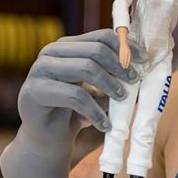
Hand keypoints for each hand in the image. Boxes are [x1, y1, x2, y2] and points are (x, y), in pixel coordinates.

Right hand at [0, 29, 135, 177]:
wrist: (46, 140)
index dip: (125, 48)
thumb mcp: (96, 90)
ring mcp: (39, 70)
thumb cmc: (74, 112)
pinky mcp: (34, 91)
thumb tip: (143, 65)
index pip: (100, 37)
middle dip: (119, 66)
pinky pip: (75, 96)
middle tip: (134, 81)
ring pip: (86, 68)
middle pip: (95, 50)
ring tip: (122, 99)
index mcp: (66, 47)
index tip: (143, 60)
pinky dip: (95, 111)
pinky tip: (105, 124)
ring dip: (110, 85)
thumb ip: (112, 75)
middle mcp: (50, 53)